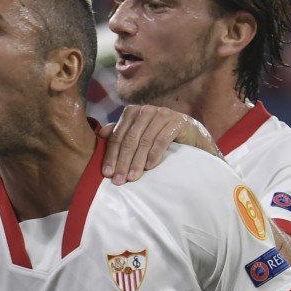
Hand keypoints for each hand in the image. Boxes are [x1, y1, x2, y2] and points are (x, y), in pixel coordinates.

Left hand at [99, 105, 218, 183]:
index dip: (111, 155)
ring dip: (137, 162)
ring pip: (144, 141)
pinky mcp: (177, 122)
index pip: (117, 136)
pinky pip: (161, 140)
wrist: (190, 133)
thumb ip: (120, 133)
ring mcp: (162, 114)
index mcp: (132, 112)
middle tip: (118, 180)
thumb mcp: (138, 133)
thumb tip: (100, 134)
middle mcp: (145, 110)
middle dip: (122, 162)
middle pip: (129, 139)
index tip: (107, 174)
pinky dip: (154, 155)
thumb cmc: (159, 134)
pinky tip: (149, 167)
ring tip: (132, 178)